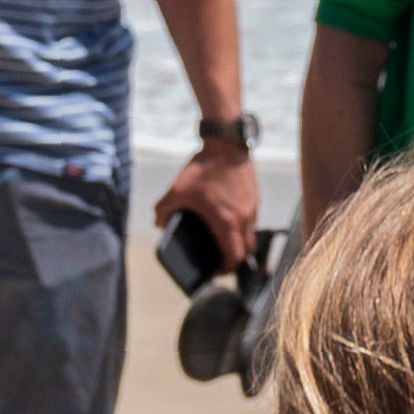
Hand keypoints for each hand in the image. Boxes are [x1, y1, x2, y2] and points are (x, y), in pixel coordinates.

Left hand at [156, 142, 258, 271]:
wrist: (227, 143)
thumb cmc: (203, 168)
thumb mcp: (176, 190)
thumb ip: (164, 210)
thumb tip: (158, 224)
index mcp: (226, 222)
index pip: (233, 257)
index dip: (225, 269)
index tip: (216, 271)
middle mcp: (244, 218)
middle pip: (246, 250)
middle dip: (234, 259)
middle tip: (219, 260)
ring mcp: (252, 207)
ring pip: (250, 234)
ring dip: (238, 241)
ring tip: (223, 239)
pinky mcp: (255, 196)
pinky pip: (251, 219)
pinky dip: (242, 225)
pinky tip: (227, 216)